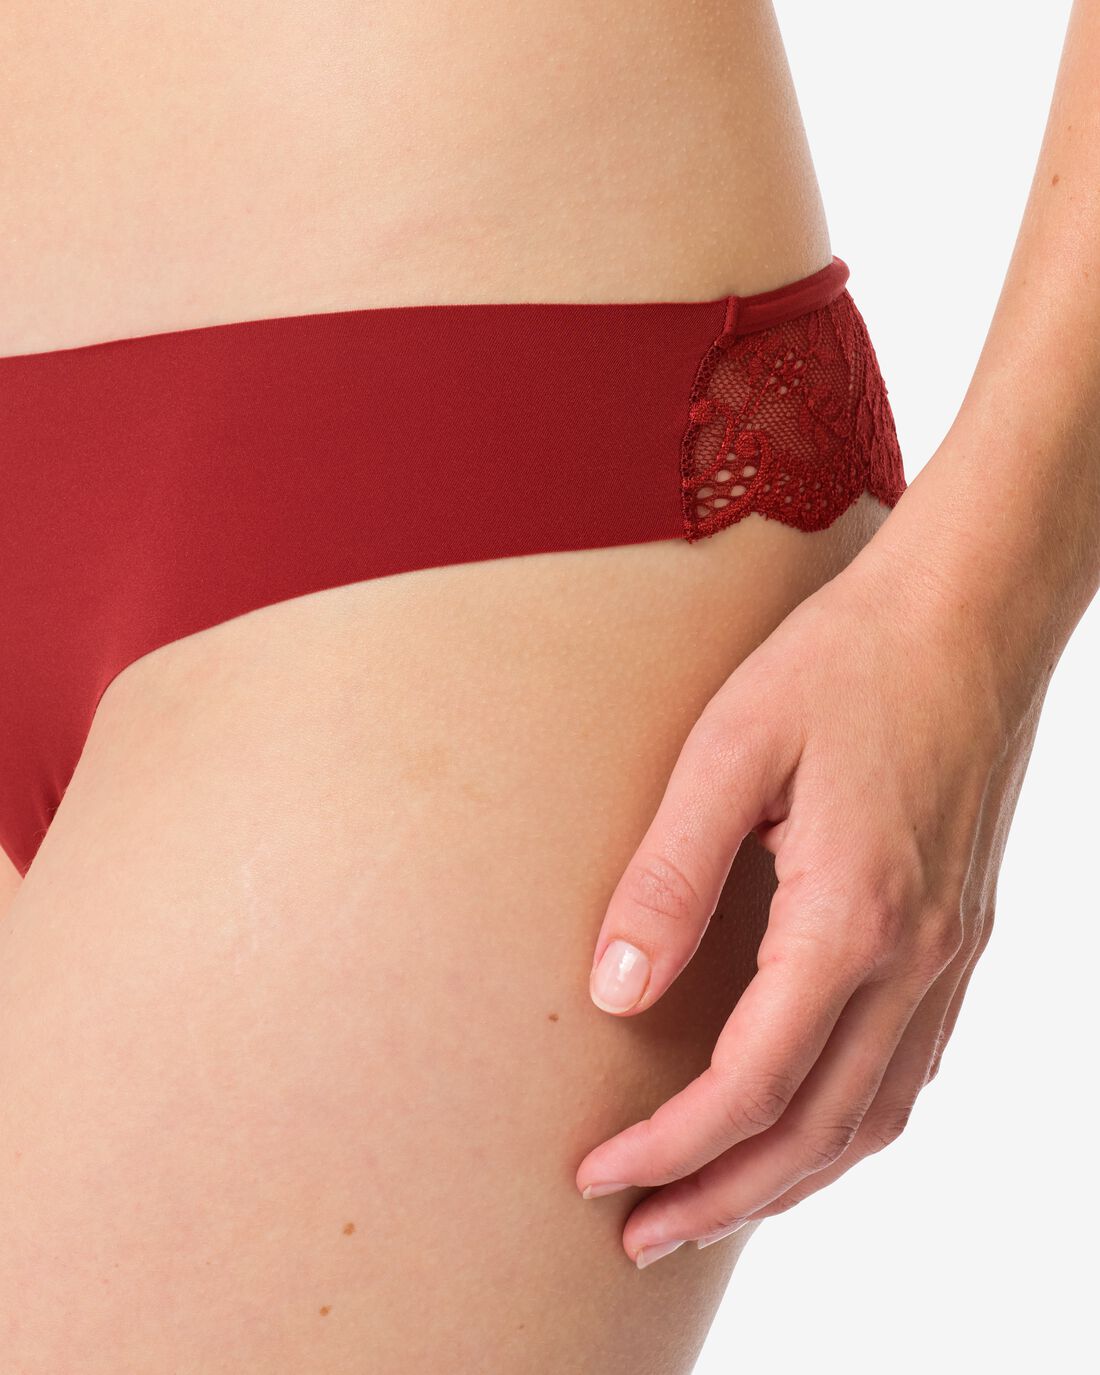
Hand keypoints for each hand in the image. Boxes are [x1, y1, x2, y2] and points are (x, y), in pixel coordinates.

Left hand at [575, 527, 1042, 1266]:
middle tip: (640, 1233)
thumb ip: (669, 876)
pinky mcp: (961, 932)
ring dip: (789, 1179)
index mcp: (853, 917)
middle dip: (723, 1196)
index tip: (598, 1173)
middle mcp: (916, 957)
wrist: (968, 613)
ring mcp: (951, 952)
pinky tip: (804, 1125)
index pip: (752, 1084)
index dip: (669, 1145)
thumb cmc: (844, 662)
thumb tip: (617, 992)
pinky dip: (847, 1124)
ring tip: (712, 1204)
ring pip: (873, 1117)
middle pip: (817, 1133)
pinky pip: (909, 1068)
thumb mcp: (728, 751)